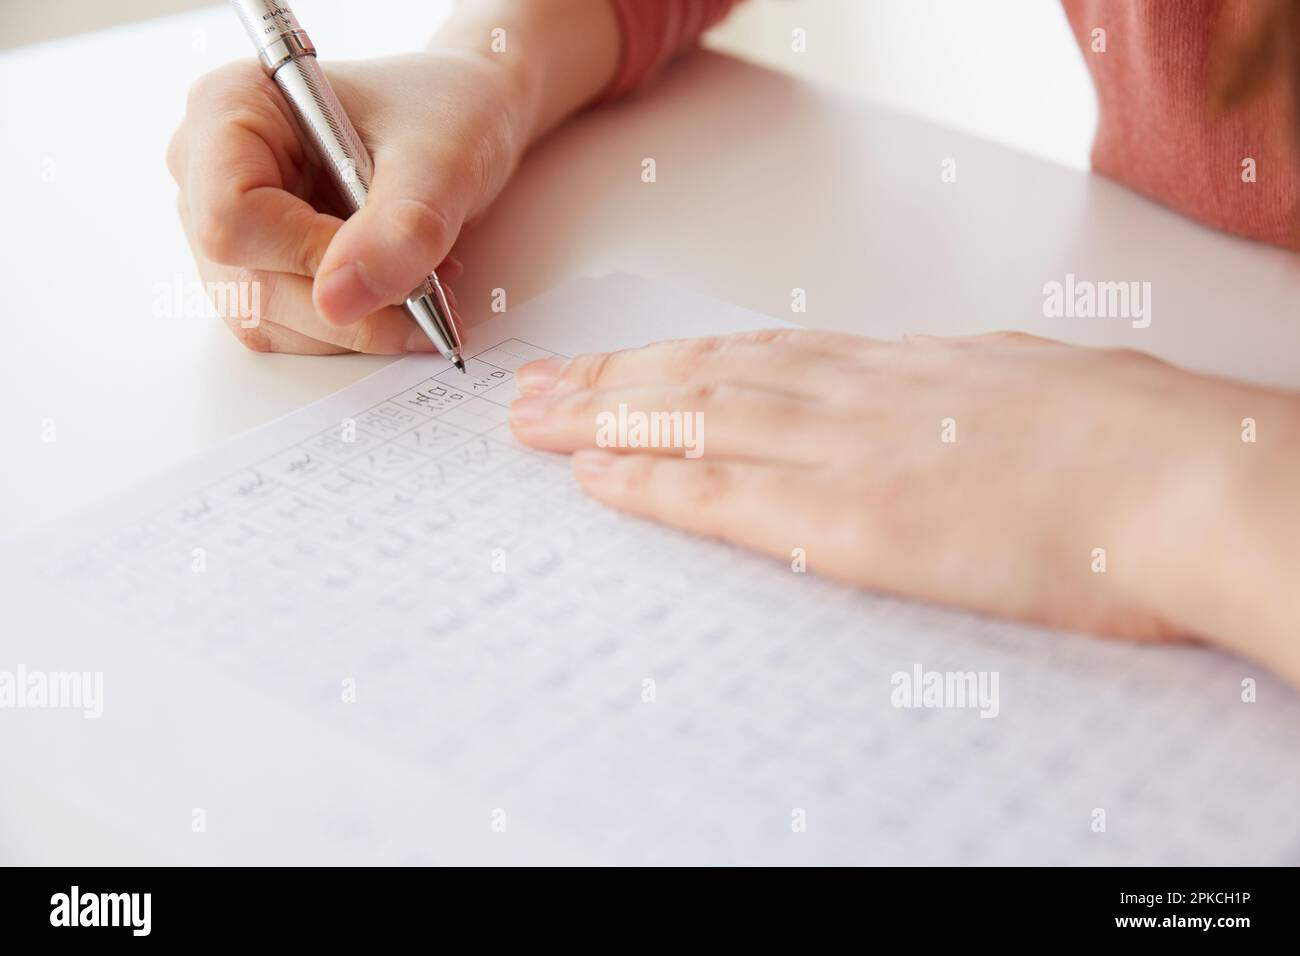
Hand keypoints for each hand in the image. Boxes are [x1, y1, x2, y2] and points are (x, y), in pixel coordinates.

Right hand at [167, 51, 524, 352]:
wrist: (468, 119)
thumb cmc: (445, 112)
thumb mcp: (441, 163)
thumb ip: (399, 228)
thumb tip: (339, 301)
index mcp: (229, 108)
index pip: (230, 217)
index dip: (310, 259)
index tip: (390, 272)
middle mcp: (209, 169)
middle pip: (247, 282)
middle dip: (349, 308)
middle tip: (430, 295)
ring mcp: (230, 225)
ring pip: (267, 318)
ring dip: (357, 324)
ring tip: (425, 282)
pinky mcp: (259, 266)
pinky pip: (290, 328)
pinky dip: (355, 326)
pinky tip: (399, 289)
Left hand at [508, 329, 1299, 673]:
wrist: (1177, 479)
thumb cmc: (1134, 442)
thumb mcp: (1038, 394)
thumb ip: (972, 396)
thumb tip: (954, 399)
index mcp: (899, 371)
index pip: (756, 359)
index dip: (674, 362)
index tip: (619, 365)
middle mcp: (849, 397)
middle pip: (699, 378)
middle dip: (608, 382)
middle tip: (534, 388)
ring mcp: (838, 453)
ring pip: (689, 421)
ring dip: (602, 420)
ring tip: (532, 422)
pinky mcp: (841, 522)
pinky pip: (720, 495)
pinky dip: (649, 481)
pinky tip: (595, 478)